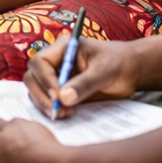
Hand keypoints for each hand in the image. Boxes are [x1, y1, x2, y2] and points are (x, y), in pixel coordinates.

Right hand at [24, 37, 138, 118]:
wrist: (129, 71)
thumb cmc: (118, 63)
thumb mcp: (104, 71)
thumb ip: (85, 83)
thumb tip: (63, 98)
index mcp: (63, 48)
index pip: (40, 62)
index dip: (45, 80)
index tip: (57, 97)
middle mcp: (55, 62)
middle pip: (32, 77)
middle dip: (41, 95)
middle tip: (57, 110)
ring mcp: (56, 77)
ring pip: (35, 90)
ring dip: (44, 104)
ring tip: (63, 114)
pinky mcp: (60, 92)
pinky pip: (46, 101)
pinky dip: (51, 109)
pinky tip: (66, 114)